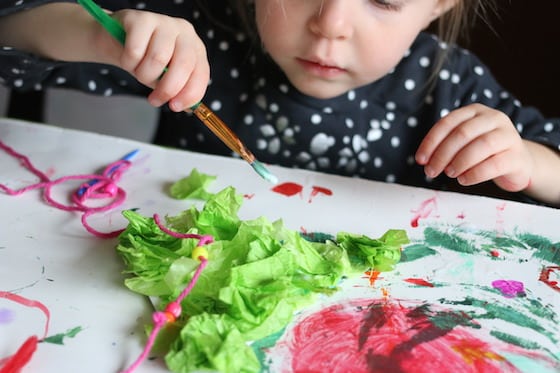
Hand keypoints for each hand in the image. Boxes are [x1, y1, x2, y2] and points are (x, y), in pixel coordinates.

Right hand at [101, 9, 209, 110]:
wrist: (116, 39)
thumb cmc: (145, 60)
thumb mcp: (164, 77)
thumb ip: (177, 90)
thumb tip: (188, 108)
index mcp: (195, 48)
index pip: (201, 73)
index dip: (190, 93)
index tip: (175, 107)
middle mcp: (184, 32)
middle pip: (183, 65)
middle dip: (168, 89)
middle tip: (155, 100)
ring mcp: (164, 22)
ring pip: (157, 59)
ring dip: (144, 75)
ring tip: (139, 73)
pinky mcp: (141, 19)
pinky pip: (135, 50)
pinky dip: (129, 63)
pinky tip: (128, 60)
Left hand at [415, 103, 532, 191]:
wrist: (517, 163)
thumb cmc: (483, 153)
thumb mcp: (463, 143)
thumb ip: (446, 146)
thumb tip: (425, 160)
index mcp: (475, 111)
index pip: (448, 122)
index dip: (431, 142)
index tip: (421, 160)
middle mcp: (493, 118)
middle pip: (463, 133)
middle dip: (442, 154)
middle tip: (431, 171)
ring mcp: (508, 136)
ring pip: (481, 145)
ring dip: (460, 162)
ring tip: (450, 174)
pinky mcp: (517, 156)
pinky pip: (495, 164)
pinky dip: (475, 174)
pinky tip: (464, 179)